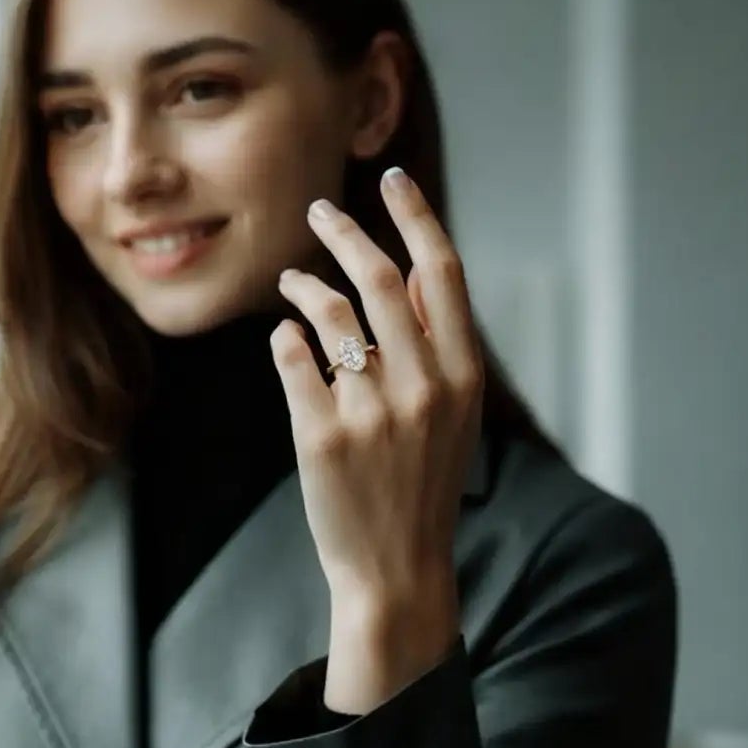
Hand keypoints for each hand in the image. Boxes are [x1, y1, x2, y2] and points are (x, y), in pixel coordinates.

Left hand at [270, 166, 485, 712]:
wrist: (396, 570)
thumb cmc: (421, 484)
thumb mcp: (453, 414)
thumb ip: (439, 345)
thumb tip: (420, 269)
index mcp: (463, 377)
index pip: (444, 273)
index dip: (416, 216)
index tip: (392, 177)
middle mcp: (423, 388)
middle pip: (381, 278)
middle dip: (346, 232)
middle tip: (319, 210)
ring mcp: (371, 412)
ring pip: (331, 314)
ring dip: (306, 285)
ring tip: (292, 283)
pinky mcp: (320, 437)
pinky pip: (292, 357)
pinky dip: (285, 337)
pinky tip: (284, 336)